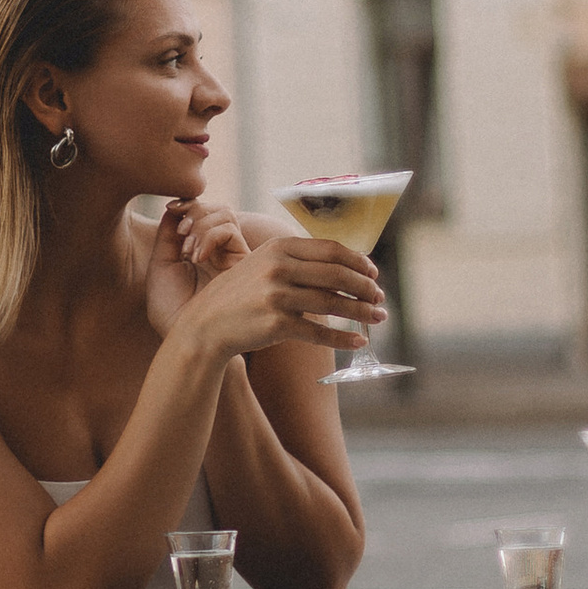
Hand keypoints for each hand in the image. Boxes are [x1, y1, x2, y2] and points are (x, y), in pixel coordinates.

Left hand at [141, 196, 251, 337]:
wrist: (187, 340)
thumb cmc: (171, 310)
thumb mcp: (162, 265)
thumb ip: (168, 235)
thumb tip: (174, 205)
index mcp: (199, 249)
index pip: (202, 212)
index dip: (188, 205)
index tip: (172, 209)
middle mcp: (219, 250)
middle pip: (218, 209)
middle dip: (196, 212)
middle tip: (181, 235)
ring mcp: (232, 256)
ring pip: (226, 216)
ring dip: (202, 224)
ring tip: (189, 250)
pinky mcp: (244, 264)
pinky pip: (232, 232)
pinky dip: (211, 235)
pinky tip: (199, 256)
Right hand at [167, 219, 385, 368]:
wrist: (207, 324)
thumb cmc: (242, 295)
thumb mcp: (264, 265)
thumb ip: (299, 262)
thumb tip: (347, 270)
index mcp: (279, 247)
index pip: (331, 249)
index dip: (358, 261)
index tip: (374, 273)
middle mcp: (278, 267)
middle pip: (337, 274)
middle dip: (365, 287)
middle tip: (380, 297)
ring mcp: (277, 295)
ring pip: (333, 303)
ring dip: (361, 312)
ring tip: (378, 317)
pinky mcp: (276, 324)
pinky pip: (319, 332)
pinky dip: (343, 338)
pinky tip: (357, 341)